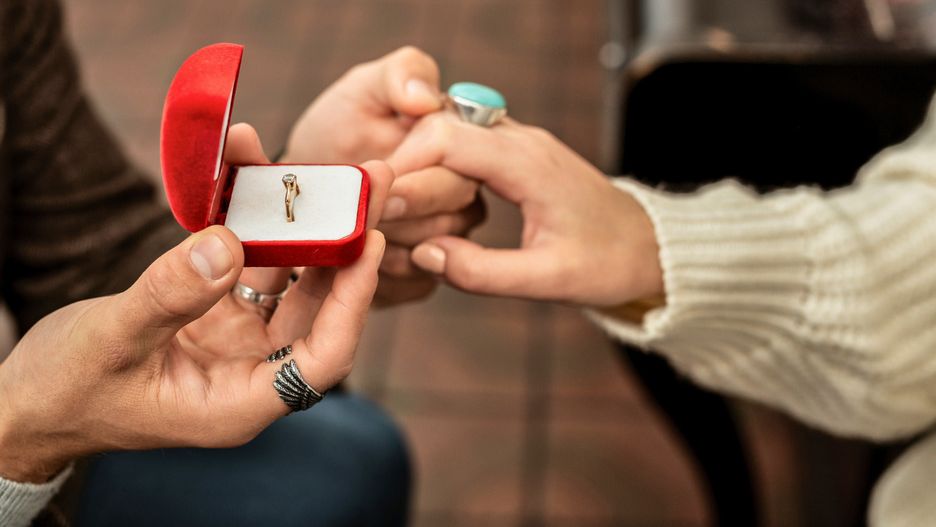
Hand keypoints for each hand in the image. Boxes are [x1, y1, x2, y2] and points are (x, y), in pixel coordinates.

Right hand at [0, 125, 391, 482]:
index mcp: (240, 402)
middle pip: (320, 307)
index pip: (323, 357)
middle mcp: (253, 372)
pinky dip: (255, 225)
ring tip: (324, 169)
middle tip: (373, 180)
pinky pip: (251, 265)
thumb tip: (227, 243)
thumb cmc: (67, 390)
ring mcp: (239, 342)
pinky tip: (255, 177)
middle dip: (346, 244)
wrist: (35, 399)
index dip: (353, 301)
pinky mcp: (219, 314)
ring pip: (291, 279)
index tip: (371, 241)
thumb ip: (169, 296)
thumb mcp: (111, 342)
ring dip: (305, 226)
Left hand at [282, 46, 485, 306]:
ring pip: (440, 245)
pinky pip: (421, 280)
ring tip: (353, 226)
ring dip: (393, 237)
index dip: (423, 166)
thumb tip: (425, 98)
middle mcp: (466, 191)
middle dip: (404, 205)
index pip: (463, 157)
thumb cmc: (340, 131)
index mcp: (460, 144)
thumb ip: (399, 75)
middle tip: (363, 203)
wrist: (309, 189)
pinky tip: (356, 257)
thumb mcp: (362, 90)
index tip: (382, 169)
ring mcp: (453, 236)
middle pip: (457, 205)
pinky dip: (386, 270)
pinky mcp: (431, 274)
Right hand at [387, 112, 663, 306]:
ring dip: (418, 161)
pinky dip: (439, 165)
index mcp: (529, 164)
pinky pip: (468, 144)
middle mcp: (523, 141)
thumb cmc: (608, 263)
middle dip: (402, 162)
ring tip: (394, 205)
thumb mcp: (549, 281)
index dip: (403, 165)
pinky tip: (425, 200)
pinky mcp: (520, 154)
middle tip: (376, 206)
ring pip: (452, 130)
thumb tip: (425, 255)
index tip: (375, 201)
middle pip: (441, 125)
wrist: (650, 246)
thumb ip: (483, 271)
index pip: (446, 138)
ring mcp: (522, 143)